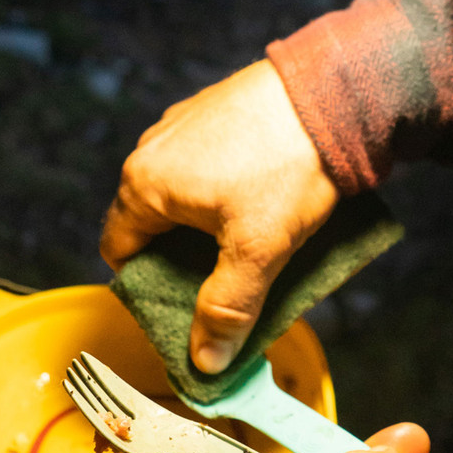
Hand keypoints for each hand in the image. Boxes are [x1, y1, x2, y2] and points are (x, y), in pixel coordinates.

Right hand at [100, 59, 339, 372]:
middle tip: (226, 279)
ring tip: (254, 239)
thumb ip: (227, 308)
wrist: (332, 92)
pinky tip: (266, 198)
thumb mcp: (257, 249)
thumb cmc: (287, 164)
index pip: (120, 251)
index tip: (183, 306)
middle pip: (152, 223)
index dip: (147, 287)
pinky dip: (226, 187)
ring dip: (209, 222)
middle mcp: (154, 148)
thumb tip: (204, 361)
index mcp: (145, 183)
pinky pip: (207, 163)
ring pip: (183, 193)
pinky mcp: (217, 110)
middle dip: (185, 257)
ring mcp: (185, 124)